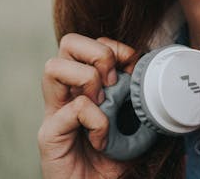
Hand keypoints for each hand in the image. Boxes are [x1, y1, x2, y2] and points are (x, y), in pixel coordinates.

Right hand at [38, 34, 138, 178]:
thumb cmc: (114, 156)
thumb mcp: (134, 119)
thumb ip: (137, 95)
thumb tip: (150, 70)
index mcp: (86, 84)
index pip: (92, 43)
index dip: (117, 48)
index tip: (134, 70)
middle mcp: (66, 92)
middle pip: (69, 42)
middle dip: (99, 54)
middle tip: (114, 82)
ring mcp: (55, 111)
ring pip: (55, 66)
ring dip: (89, 80)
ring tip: (103, 103)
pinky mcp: (50, 134)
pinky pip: (74, 109)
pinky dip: (97, 121)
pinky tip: (102, 138)